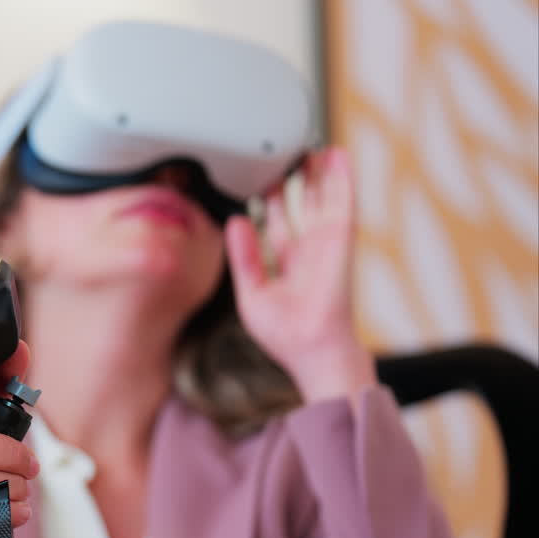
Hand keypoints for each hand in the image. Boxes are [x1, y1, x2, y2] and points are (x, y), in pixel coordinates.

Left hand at [224, 147, 376, 402]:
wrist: (311, 350)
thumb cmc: (286, 335)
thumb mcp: (252, 292)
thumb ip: (244, 256)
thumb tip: (235, 222)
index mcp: (289, 264)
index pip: (279, 224)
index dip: (272, 201)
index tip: (263, 179)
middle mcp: (310, 251)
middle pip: (303, 206)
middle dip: (297, 180)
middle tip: (289, 153)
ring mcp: (327, 244)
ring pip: (324, 198)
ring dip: (321, 172)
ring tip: (314, 146)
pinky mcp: (340, 240)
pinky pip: (342, 202)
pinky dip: (341, 178)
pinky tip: (337, 156)